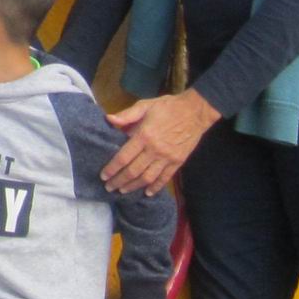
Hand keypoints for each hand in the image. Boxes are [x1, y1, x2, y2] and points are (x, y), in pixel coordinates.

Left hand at [101, 89, 218, 194]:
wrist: (195, 111)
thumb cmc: (168, 107)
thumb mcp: (145, 105)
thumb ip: (127, 115)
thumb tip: (109, 119)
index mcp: (144, 136)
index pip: (124, 157)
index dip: (112, 169)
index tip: (103, 176)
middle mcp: (155, 150)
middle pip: (133, 171)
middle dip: (119, 181)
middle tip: (109, 187)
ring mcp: (167, 158)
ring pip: (147, 178)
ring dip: (134, 186)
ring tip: (123, 191)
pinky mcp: (178, 162)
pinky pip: (165, 178)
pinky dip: (156, 187)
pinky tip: (147, 193)